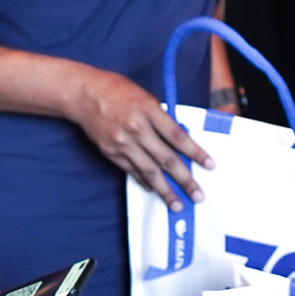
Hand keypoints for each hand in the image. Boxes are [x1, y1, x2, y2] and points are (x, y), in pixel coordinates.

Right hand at [72, 68, 213, 210]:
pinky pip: (132, 171)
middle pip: (166, 159)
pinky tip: (155, 189)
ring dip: (165, 190)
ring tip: (177, 204)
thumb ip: (161, 118)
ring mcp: (122, 143)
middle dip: (185, 179)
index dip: (196, 152)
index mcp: (149, 110)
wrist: (84, 95)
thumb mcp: (145, 97)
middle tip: (198, 195)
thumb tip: (179, 139)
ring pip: (149, 171)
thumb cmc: (117, 91)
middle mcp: (136, 128)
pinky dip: (145, 181)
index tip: (210, 165)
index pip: (178, 136)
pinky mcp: (111, 152)